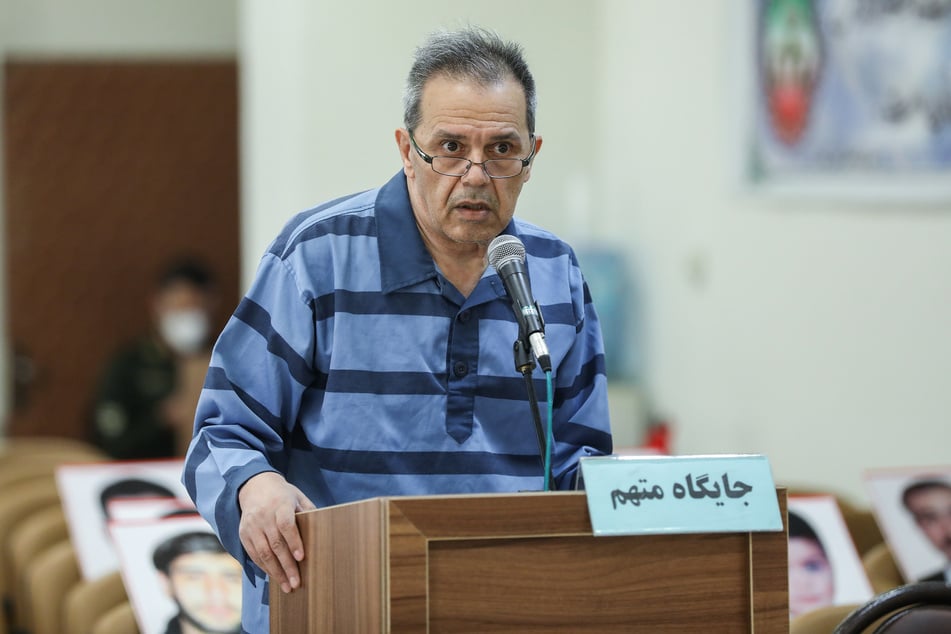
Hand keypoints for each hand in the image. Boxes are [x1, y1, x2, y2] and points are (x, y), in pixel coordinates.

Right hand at [237, 471, 316, 592]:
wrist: (255, 486)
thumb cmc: (283, 495)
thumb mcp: (298, 497)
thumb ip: (309, 512)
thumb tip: (322, 531)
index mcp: (280, 504)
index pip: (286, 524)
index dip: (294, 541)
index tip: (301, 557)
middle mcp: (263, 515)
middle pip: (275, 543)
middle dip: (286, 566)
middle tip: (296, 583)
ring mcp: (251, 526)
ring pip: (263, 553)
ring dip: (275, 572)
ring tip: (286, 586)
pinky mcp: (243, 534)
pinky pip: (254, 554)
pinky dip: (265, 567)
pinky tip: (275, 576)